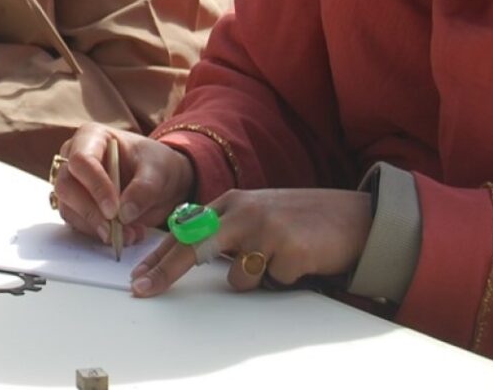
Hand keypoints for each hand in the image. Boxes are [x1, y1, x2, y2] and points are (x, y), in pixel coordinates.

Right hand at [52, 125, 193, 247]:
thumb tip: (124, 214)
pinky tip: (124, 235)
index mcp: (92, 137)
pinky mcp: (77, 206)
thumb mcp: (159, 171)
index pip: (81, 160)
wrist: (160, 182)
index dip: (95, 186)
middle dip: (90, 212)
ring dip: (96, 227)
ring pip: (68, 208)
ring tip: (129, 234)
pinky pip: (77, 223)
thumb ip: (143, 189)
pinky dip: (99, 234)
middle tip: (115, 230)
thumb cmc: (156, 165)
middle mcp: (74, 158)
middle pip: (66, 185)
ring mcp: (73, 183)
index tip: (114, 210)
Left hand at [129, 188, 372, 296]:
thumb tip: (188, 257)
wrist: (353, 216)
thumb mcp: (256, 216)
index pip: (186, 231)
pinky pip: (273, 282)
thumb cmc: (300, 220)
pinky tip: (300, 260)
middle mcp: (244, 211)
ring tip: (280, 259)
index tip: (139, 277)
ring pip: (238, 277)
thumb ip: (225, 231)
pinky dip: (284, 279)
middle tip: (144, 289)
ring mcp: (266, 229)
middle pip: (193, 247)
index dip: (159, 257)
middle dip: (165, 271)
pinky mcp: (289, 249)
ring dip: (256, 279)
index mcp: (232, 203)